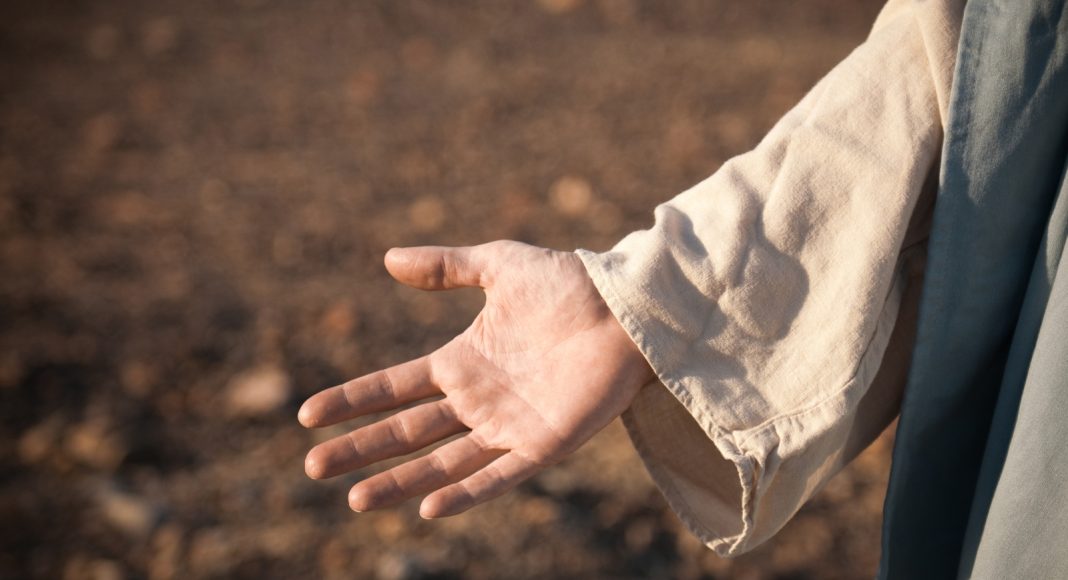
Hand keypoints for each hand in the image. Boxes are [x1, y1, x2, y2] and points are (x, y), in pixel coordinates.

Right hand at [298, 241, 653, 517]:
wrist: (627, 306)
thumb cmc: (568, 284)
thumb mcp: (498, 265)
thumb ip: (446, 266)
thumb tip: (387, 259)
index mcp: (463, 361)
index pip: (394, 388)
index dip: (352, 400)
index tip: (308, 415)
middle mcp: (478, 399)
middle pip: (406, 432)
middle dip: (359, 450)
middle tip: (313, 467)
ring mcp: (508, 425)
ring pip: (442, 462)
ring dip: (399, 482)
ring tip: (354, 499)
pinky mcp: (544, 445)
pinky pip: (498, 476)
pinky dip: (464, 493)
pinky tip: (427, 507)